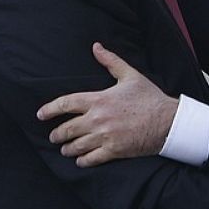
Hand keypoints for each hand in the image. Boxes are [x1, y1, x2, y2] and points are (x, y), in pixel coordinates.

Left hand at [36, 43, 178, 166]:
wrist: (167, 121)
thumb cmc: (150, 98)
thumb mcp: (130, 75)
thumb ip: (110, 61)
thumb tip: (96, 47)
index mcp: (99, 99)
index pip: (66, 104)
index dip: (49, 110)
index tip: (41, 115)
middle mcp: (98, 119)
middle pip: (66, 129)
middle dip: (56, 134)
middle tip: (54, 136)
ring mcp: (104, 136)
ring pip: (75, 146)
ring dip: (67, 148)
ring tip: (65, 149)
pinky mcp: (113, 151)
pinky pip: (90, 159)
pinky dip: (81, 161)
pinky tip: (80, 160)